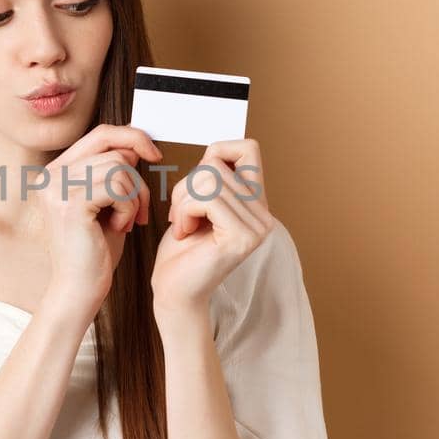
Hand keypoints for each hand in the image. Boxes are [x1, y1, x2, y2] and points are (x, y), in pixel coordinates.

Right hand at [33, 124, 162, 318]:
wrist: (79, 290)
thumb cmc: (95, 251)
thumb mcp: (107, 202)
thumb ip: (114, 171)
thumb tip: (136, 144)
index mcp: (56, 172)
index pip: (100, 134)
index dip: (132, 137)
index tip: (154, 155)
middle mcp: (51, 175)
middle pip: (114, 149)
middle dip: (138, 179)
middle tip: (139, 210)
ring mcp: (57, 188)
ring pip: (120, 167)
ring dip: (134, 196)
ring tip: (127, 221)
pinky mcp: (70, 203)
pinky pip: (118, 185)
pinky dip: (129, 206)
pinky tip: (122, 227)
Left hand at [151, 138, 272, 315]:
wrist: (174, 291)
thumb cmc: (181, 249)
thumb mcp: (197, 201)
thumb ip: (212, 177)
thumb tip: (217, 150)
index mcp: (256, 202)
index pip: (248, 148)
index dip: (216, 153)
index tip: (197, 184)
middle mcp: (263, 214)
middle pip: (217, 164)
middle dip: (186, 185)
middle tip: (181, 214)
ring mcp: (256, 227)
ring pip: (209, 180)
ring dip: (182, 200)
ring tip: (183, 225)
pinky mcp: (242, 237)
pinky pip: (207, 198)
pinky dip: (185, 211)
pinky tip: (184, 232)